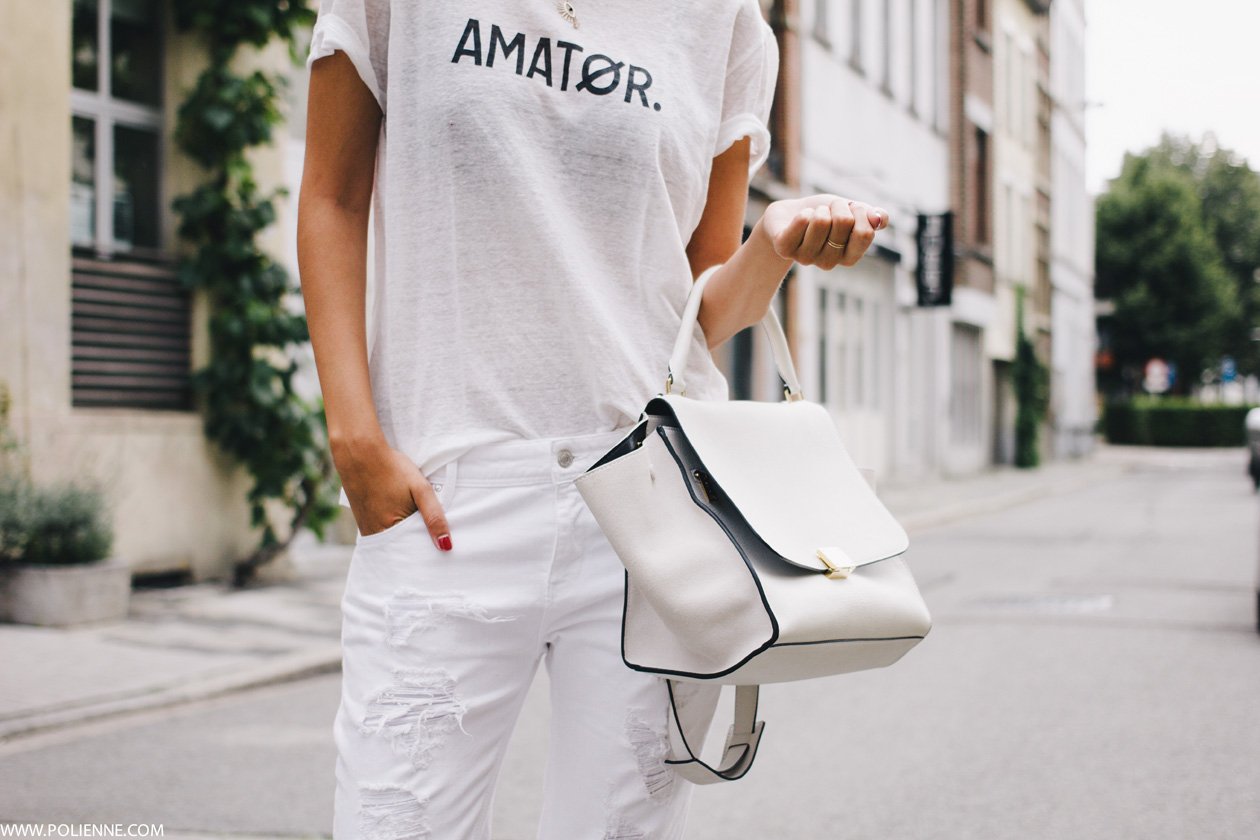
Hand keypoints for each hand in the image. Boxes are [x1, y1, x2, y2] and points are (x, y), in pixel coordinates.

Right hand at [335, 439, 452, 550]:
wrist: (360, 453)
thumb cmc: (392, 468)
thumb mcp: (420, 489)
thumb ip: (434, 517)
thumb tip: (446, 546)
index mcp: (392, 531)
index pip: (416, 550)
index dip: (429, 546)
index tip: (441, 543)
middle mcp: (376, 536)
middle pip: (403, 548)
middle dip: (417, 543)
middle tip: (432, 532)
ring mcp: (367, 530)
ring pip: (393, 541)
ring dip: (405, 536)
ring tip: (414, 521)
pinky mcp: (362, 522)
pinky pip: (382, 533)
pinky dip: (393, 529)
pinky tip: (399, 515)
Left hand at [760, 195, 888, 269]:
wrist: (789, 215)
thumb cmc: (824, 214)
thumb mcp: (851, 211)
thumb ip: (870, 215)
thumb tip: (880, 219)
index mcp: (849, 257)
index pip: (865, 233)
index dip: (861, 212)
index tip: (852, 208)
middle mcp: (828, 262)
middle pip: (844, 222)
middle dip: (837, 205)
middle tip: (827, 209)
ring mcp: (806, 258)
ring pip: (822, 220)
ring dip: (818, 208)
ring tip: (812, 214)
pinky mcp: (785, 248)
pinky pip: (801, 221)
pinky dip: (803, 212)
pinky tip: (798, 218)